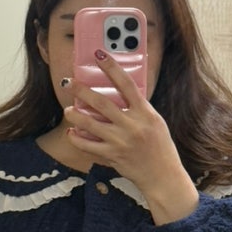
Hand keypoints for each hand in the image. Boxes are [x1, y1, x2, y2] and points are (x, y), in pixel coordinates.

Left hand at [64, 50, 198, 224]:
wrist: (163, 176)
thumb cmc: (161, 148)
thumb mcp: (155, 123)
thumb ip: (139, 109)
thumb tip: (121, 95)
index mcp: (145, 113)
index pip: (127, 84)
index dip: (112, 68)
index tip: (99, 55)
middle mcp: (132, 125)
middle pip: (102, 103)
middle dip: (82, 91)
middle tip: (69, 83)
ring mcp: (121, 141)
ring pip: (91, 124)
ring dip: (75, 115)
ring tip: (68, 110)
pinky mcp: (113, 156)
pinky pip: (88, 146)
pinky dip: (77, 139)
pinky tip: (71, 133)